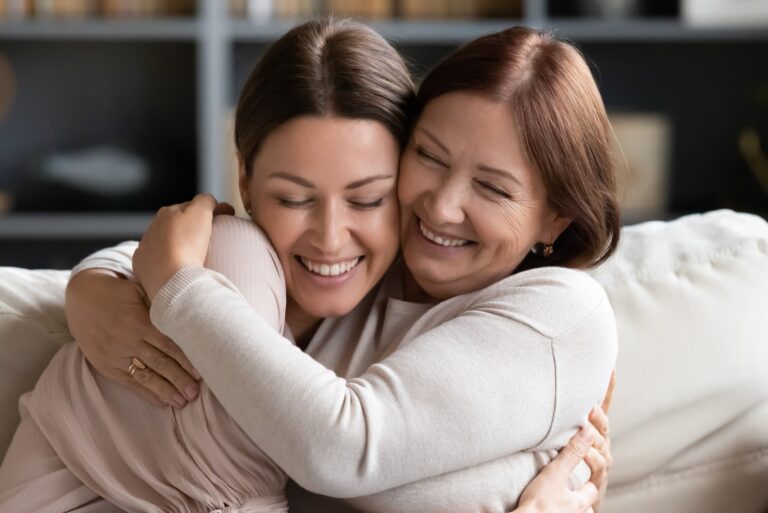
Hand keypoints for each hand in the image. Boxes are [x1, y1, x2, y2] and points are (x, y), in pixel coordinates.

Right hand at [65, 269, 201, 407]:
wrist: (81, 297)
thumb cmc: (118, 292)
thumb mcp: (140, 290)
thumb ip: (160, 305)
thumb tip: (188, 313)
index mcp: (139, 322)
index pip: (168, 344)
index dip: (185, 360)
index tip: (200, 373)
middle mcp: (128, 341)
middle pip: (159, 363)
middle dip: (178, 380)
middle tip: (194, 393)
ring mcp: (115, 355)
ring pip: (145, 376)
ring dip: (164, 391)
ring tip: (181, 402)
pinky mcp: (105, 365)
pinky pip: (128, 382)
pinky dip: (145, 392)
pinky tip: (161, 401)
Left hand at [133, 195, 233, 300]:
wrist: (172, 280)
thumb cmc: (187, 245)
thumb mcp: (201, 212)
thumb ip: (205, 200)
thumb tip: (210, 201)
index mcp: (167, 212)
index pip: (191, 207)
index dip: (208, 212)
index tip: (223, 220)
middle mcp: (152, 228)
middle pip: (177, 224)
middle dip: (191, 227)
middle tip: (209, 238)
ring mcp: (146, 248)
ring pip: (166, 242)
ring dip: (178, 244)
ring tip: (194, 255)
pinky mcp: (142, 267)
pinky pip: (157, 260)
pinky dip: (167, 261)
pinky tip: (178, 267)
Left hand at [516, 370, 615, 512]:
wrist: (567, 503)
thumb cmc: (560, 468)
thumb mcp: (559, 440)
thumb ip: (556, 421)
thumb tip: (539, 393)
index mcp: (592, 432)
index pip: (602, 406)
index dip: (608, 387)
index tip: (611, 366)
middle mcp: (601, 444)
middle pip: (603, 423)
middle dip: (597, 411)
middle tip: (586, 402)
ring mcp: (602, 462)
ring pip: (602, 443)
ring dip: (593, 432)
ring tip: (584, 421)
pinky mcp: (598, 480)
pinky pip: (599, 465)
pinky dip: (592, 456)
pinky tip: (585, 450)